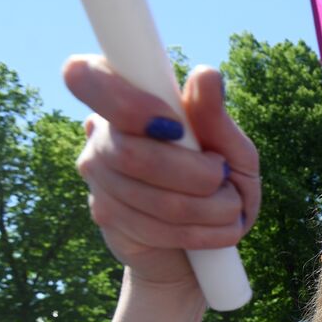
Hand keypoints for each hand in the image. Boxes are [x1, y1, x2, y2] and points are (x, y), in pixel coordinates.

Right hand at [64, 57, 260, 288]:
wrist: (203, 247)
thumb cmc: (222, 185)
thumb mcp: (234, 151)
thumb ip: (216, 117)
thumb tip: (205, 75)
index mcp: (128, 99)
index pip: (86, 77)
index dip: (124, 102)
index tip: (173, 126)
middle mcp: (101, 134)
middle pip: (132, 153)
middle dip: (196, 174)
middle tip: (223, 176)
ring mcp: (97, 177)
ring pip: (154, 198)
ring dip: (211, 208)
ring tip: (230, 206)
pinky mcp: (105, 216)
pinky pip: (156, 228)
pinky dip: (203, 232)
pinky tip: (218, 229)